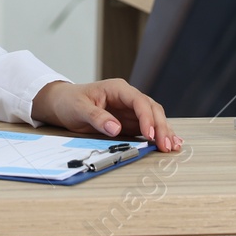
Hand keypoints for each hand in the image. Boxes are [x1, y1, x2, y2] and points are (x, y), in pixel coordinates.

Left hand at [31, 79, 183, 151]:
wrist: (63, 103)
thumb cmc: (70, 102)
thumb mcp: (79, 109)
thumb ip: (97, 117)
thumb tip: (116, 128)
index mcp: (118, 89)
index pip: (139, 101)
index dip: (147, 117)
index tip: (151, 134)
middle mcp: (128, 98)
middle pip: (152, 109)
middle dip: (161, 127)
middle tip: (166, 146)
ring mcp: (131, 110)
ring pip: (154, 118)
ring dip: (164, 131)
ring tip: (173, 147)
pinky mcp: (130, 122)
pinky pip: (148, 127)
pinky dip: (158, 135)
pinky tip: (169, 143)